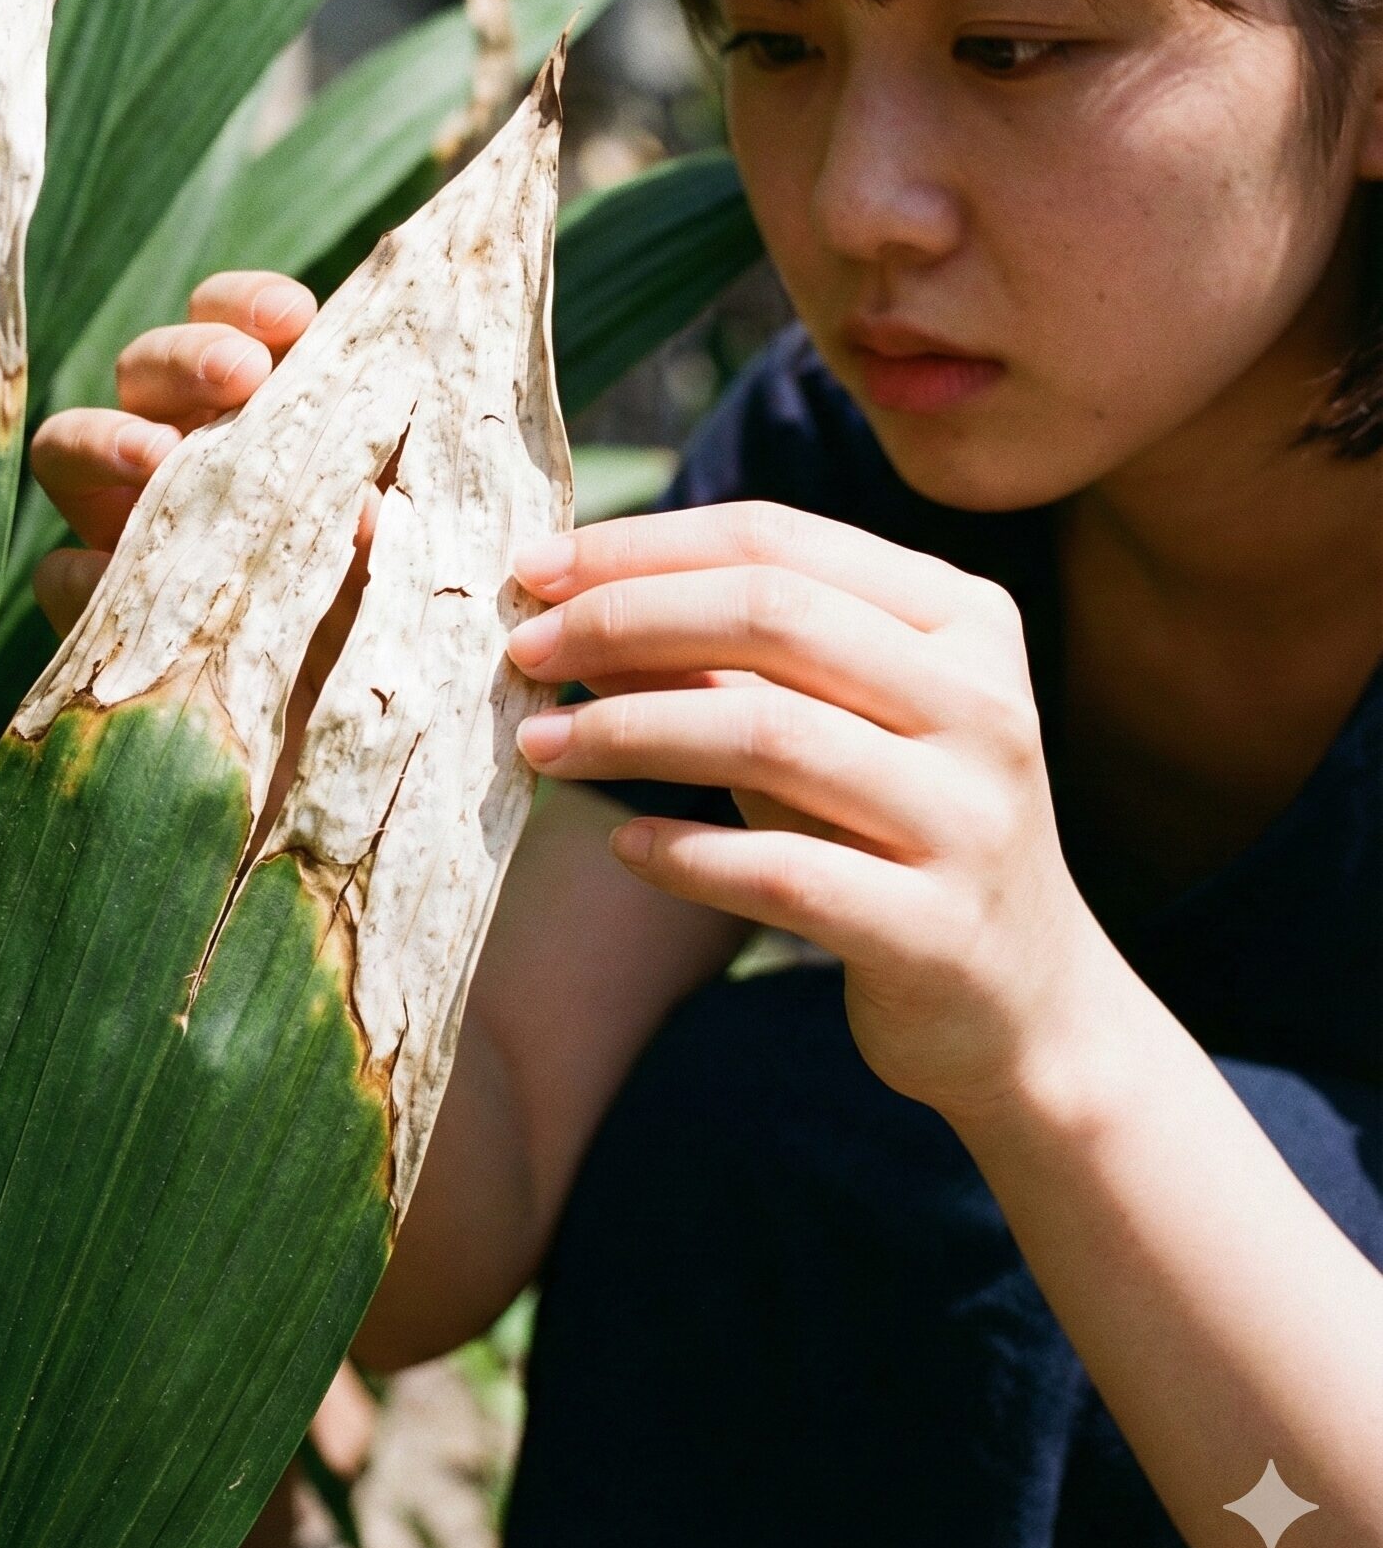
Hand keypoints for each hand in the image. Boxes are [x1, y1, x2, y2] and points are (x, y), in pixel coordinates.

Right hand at [28, 271, 376, 814]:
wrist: (365, 774)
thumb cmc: (401, 636)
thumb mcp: (414, 560)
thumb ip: (394, 505)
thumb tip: (364, 501)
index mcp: (266, 418)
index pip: (234, 324)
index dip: (250, 305)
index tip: (297, 319)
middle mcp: (187, 458)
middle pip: (148, 367)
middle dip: (188, 356)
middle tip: (242, 377)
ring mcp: (130, 531)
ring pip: (74, 445)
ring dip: (113, 438)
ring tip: (159, 460)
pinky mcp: (100, 616)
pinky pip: (60, 577)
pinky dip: (86, 570)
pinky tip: (124, 578)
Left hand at [502, 501, 1123, 1124]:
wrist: (1024, 1006)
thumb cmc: (888, 832)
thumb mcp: (815, 726)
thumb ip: (715, 664)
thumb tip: (566, 612)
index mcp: (960, 620)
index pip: (777, 541)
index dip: (642, 547)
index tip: (533, 570)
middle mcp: (982, 704)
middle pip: (771, 616)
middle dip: (624, 620)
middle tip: (524, 650)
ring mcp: (970, 817)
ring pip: (769, 734)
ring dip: (629, 730)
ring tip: (539, 745)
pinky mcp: (938, 930)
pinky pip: (784, 872)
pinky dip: (685, 853)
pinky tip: (624, 845)